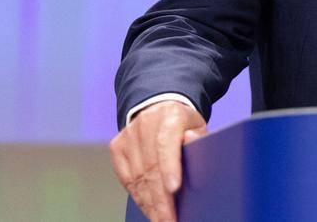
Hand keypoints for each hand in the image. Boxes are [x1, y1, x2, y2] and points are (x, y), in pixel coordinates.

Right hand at [109, 100, 206, 221]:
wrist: (158, 107)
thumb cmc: (184, 123)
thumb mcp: (198, 125)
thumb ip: (199, 137)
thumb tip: (192, 142)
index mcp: (171, 116)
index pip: (167, 143)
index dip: (170, 167)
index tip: (174, 189)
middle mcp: (146, 124)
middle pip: (151, 167)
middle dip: (161, 199)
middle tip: (169, 220)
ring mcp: (129, 135)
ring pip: (137, 177)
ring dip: (149, 203)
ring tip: (161, 220)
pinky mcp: (117, 147)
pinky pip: (127, 179)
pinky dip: (139, 197)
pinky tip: (149, 209)